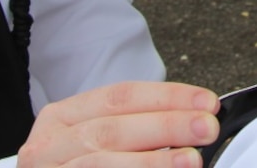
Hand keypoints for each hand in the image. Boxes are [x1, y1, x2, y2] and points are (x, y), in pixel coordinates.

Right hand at [16, 81, 219, 167]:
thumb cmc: (77, 166)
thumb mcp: (94, 139)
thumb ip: (137, 129)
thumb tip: (193, 122)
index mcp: (63, 118)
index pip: (121, 96)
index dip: (167, 97)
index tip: (206, 102)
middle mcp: (50, 144)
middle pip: (114, 128)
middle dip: (166, 125)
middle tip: (206, 128)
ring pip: (102, 161)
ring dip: (152, 161)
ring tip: (189, 160)